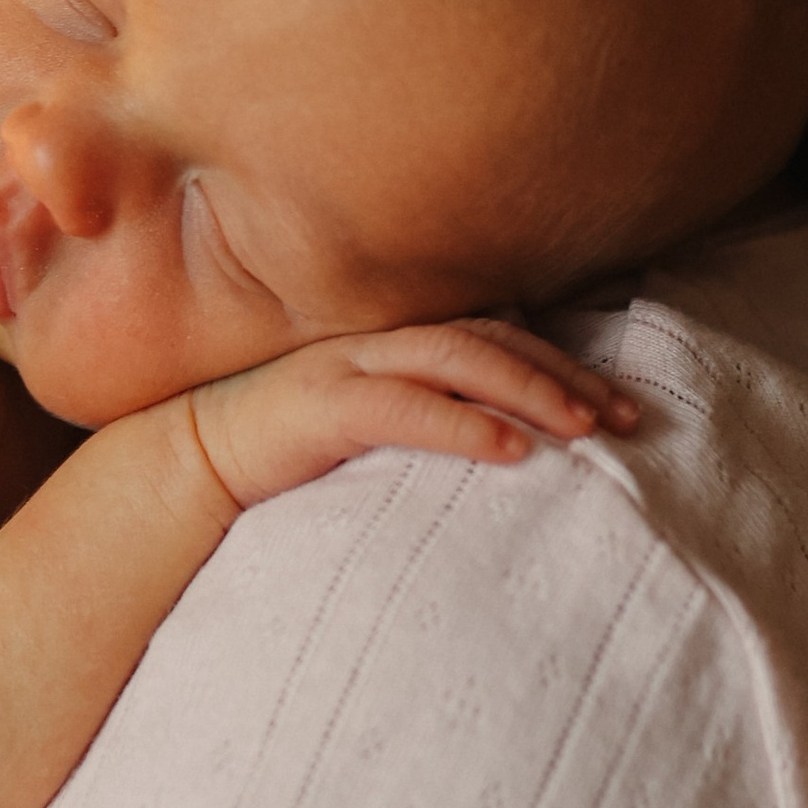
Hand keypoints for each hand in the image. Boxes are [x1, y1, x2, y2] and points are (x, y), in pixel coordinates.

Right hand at [186, 318, 637, 515]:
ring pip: (456, 358)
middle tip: (626, 418)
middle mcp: (377, 341)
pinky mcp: (319, 406)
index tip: (623, 408)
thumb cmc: (282, 460)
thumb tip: (505, 443)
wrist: (182, 470)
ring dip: (528, 389)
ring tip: (583, 427)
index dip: (564, 365)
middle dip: (564, 375)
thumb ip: (426, 419)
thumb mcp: (368, 435)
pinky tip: (511, 450)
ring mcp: (346, 367)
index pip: (498, 337)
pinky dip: (461, 424)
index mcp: (393, 344)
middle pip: (491, 339)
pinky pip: (402, 408)